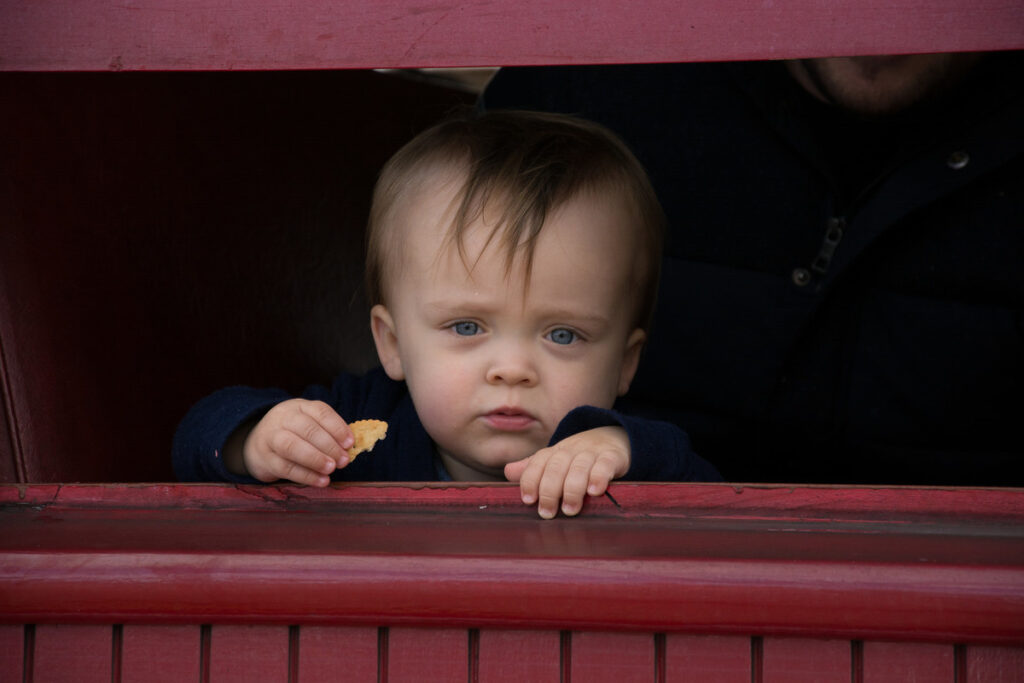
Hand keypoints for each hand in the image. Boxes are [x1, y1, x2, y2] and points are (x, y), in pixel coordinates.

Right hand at [239, 399, 353, 485]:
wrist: (256, 443)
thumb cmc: (294, 433)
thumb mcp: (309, 423)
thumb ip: (328, 433)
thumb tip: (349, 448)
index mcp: (299, 406)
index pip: (320, 411)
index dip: (337, 427)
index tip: (350, 443)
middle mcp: (283, 418)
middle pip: (307, 429)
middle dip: (328, 445)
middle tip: (344, 460)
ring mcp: (271, 437)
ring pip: (292, 446)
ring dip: (315, 459)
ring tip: (331, 469)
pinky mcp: (265, 458)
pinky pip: (285, 467)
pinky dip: (306, 476)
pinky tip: (321, 481)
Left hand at [504, 426, 629, 518]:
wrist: (613, 437)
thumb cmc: (578, 457)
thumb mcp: (555, 461)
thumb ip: (533, 469)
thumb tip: (508, 472)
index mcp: (554, 453)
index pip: (538, 463)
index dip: (530, 480)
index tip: (527, 500)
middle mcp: (571, 450)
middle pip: (556, 466)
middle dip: (549, 490)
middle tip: (547, 513)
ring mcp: (592, 453)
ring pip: (579, 467)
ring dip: (572, 489)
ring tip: (570, 510)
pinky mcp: (612, 457)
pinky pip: (605, 465)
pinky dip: (599, 477)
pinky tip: (595, 492)